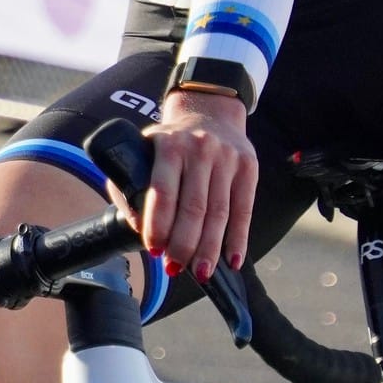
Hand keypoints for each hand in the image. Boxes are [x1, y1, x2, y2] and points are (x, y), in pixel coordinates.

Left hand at [140, 90, 257, 282]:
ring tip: (201, 273)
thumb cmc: (170, 142)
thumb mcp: (145, 152)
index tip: (154, 250)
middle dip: (184, 244)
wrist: (209, 109)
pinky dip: (239, 239)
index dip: (158, 225)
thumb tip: (138, 227)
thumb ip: (133, 186)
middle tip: (175, 268)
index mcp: (168, 145)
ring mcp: (227, 158)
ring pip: (219, 213)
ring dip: (210, 248)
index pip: (162, 192)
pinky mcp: (248, 167)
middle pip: (194, 208)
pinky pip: (244, 210)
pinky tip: (233, 260)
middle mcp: (199, 150)